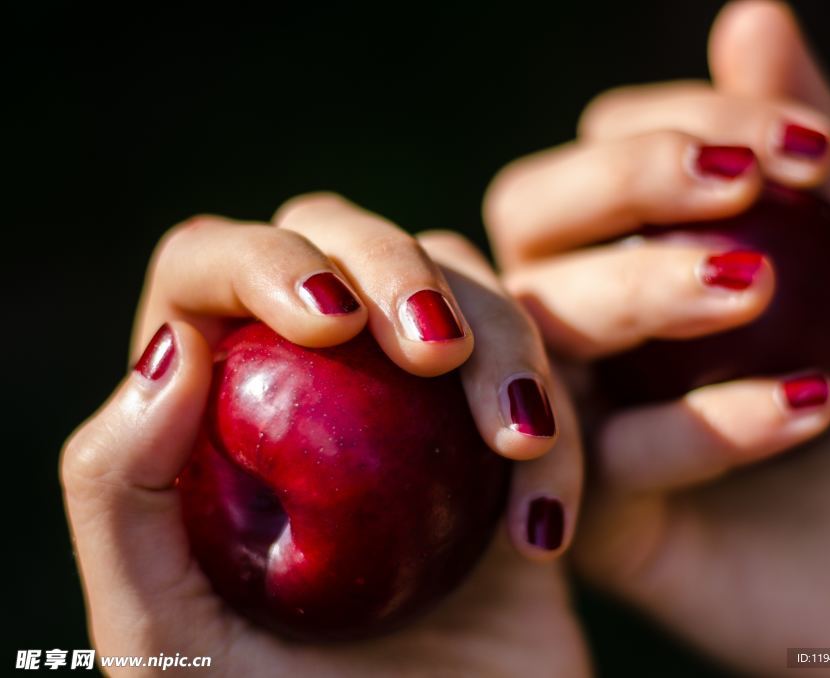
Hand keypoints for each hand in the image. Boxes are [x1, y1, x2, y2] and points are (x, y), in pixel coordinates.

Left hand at [61, 193, 588, 676]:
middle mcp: (312, 383)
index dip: (260, 259)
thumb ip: (119, 498)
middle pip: (342, 236)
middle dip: (397, 266)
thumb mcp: (166, 643)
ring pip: (459, 281)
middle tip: (433, 352)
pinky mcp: (504, 440)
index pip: (207, 271)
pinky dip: (558, 435)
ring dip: (500, 339)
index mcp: (210, 410)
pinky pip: (543, 377)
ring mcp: (416, 403)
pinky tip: (538, 535)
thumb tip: (171, 347)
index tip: (328, 321)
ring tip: (516, 447)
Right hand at [484, 2, 829, 674]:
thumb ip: (810, 143)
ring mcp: (563, 410)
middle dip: (625, 182)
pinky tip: (809, 403)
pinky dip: (700, 422)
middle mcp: (572, 318)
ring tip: (753, 284)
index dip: (683, 127)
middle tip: (739, 188)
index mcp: (621, 247)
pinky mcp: (576, 509)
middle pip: (535, 218)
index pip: (601, 152)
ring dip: (640, 287)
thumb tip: (753, 11)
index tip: (803, 148)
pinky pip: (606, 452)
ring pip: (543, 324)